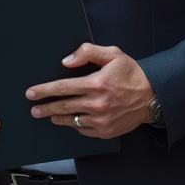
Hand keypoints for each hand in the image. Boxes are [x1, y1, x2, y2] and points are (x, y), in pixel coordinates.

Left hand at [25, 43, 154, 138]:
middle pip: (62, 107)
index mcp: (96, 83)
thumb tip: (66, 61)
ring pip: (71, 120)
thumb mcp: (112, 54)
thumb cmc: (131, 73)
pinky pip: (83, 130)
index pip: (63, 88)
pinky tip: (70, 120)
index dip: (44, 90)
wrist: (153, 96)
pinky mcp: (106, 132)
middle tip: (34, 109)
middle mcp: (97, 104)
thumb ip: (87, 52)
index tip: (32, 93)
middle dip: (45, 107)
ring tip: (49, 115)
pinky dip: (74, 125)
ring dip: (57, 118)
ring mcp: (101, 120)